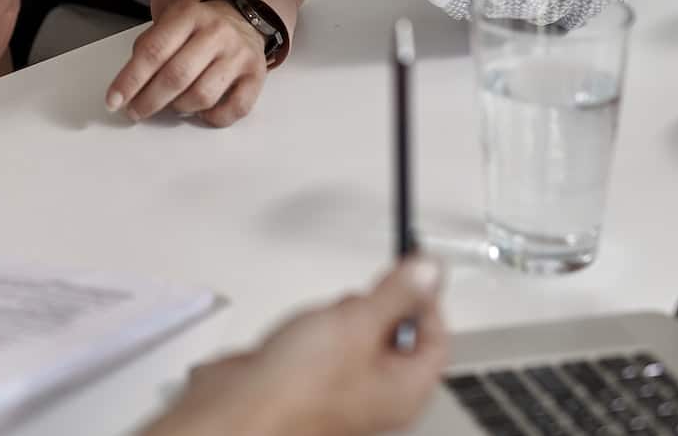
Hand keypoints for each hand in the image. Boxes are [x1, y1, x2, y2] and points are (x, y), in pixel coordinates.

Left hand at [104, 0, 268, 126]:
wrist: (242, 17)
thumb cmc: (198, 27)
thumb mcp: (171, 23)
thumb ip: (149, 47)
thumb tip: (127, 86)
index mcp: (189, 15)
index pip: (153, 51)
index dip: (130, 80)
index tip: (114, 101)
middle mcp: (216, 33)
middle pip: (176, 76)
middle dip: (149, 100)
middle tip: (135, 112)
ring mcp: (239, 54)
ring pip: (202, 96)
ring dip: (179, 108)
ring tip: (171, 103)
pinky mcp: (257, 76)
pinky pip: (233, 109)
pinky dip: (212, 117)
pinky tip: (201, 111)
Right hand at [141, 258, 447, 435]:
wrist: (241, 407)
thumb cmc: (297, 388)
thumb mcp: (358, 323)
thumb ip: (397, 293)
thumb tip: (428, 270)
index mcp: (405, 390)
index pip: (436, 337)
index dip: (425, 299)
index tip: (409, 271)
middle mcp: (380, 395)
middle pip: (397, 334)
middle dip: (374, 307)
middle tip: (356, 303)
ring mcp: (346, 389)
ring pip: (359, 335)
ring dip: (341, 317)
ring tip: (321, 324)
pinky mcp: (315, 380)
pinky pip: (329, 343)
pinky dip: (317, 329)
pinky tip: (301, 333)